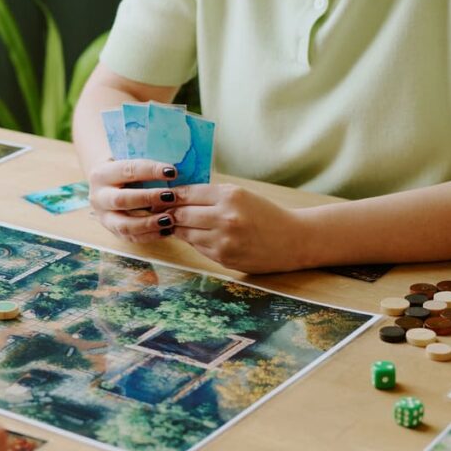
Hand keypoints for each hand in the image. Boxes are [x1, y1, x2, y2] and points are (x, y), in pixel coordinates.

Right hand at [87, 159, 180, 242]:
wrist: (105, 186)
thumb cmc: (125, 171)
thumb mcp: (127, 161)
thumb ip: (145, 163)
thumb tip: (174, 167)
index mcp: (102, 174)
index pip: (127, 170)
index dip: (150, 171)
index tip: (172, 172)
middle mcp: (99, 197)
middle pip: (122, 200)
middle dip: (148, 198)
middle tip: (171, 196)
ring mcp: (104, 217)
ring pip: (124, 225)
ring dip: (149, 223)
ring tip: (170, 219)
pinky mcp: (113, 231)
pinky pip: (131, 237)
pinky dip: (150, 235)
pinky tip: (167, 230)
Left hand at [170, 184, 302, 272]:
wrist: (292, 240)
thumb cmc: (265, 214)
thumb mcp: (241, 195)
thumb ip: (211, 195)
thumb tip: (176, 196)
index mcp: (230, 195)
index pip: (187, 193)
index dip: (170, 196)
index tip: (160, 196)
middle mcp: (225, 217)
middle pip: (181, 214)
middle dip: (168, 213)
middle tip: (158, 211)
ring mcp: (223, 240)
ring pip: (185, 232)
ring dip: (177, 228)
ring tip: (172, 223)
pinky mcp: (223, 257)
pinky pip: (197, 247)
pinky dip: (192, 240)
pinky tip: (193, 235)